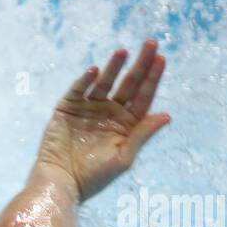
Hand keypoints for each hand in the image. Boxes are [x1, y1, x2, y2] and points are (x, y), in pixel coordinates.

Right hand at [34, 39, 170, 201]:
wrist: (60, 182)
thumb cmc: (93, 177)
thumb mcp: (123, 157)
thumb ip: (142, 134)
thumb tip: (167, 115)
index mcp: (126, 124)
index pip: (143, 97)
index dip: (153, 78)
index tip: (161, 59)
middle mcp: (109, 113)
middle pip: (128, 84)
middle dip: (140, 64)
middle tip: (151, 43)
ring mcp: (88, 109)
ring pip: (104, 82)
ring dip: (114, 67)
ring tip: (123, 52)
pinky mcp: (67, 108)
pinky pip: (78, 90)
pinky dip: (85, 80)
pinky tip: (94, 70)